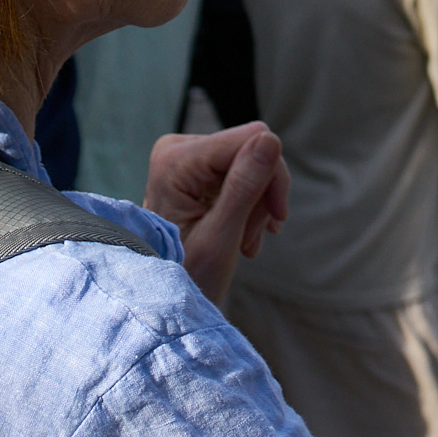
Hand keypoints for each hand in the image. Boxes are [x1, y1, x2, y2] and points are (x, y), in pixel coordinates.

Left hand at [145, 122, 288, 308]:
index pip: (250, 139)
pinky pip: (240, 170)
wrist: (162, 297)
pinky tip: (242, 233)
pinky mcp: (195, 167)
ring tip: (244, 241)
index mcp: (175, 160)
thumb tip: (270, 140)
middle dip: (261, 195)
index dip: (272, 176)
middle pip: (252, 149)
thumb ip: (243, 187)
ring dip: (256, 205)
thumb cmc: (185, 276)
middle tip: (251, 238)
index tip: (276, 219)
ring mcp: (185, 156)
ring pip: (251, 161)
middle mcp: (177, 148)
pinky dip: (248, 203)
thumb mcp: (218, 239)